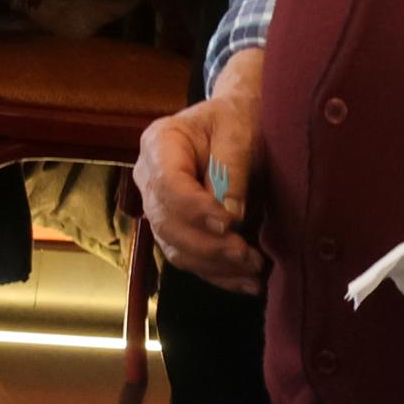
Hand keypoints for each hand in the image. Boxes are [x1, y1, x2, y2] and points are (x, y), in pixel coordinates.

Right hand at [131, 51, 266, 288]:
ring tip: (254, 272)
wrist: (238, 124)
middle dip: (208, 245)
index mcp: (158, 144)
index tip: (232, 222)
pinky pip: (190, 260)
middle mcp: (149, 179)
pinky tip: (247, 283)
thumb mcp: (240, 130)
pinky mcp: (177, 230)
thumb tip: (231, 216)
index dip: (195, 209)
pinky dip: (218, 276)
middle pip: (166, 222)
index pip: (167, 185)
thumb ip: (233, 168)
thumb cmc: (238, 119)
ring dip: (215, 266)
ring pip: (175, 248)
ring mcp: (160, 208)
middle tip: (248, 255)